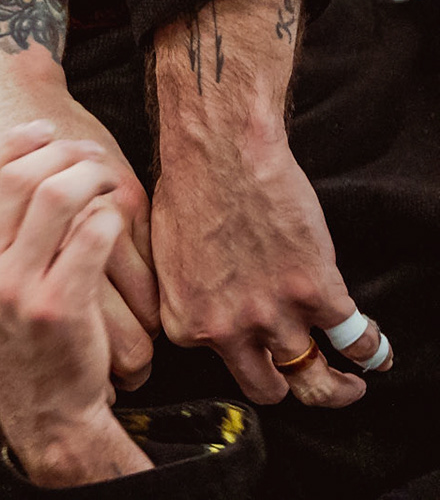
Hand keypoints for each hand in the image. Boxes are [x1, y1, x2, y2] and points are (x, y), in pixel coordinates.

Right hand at [0, 0, 158, 388]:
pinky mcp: (57, 306)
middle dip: (58, 152)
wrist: (42, 409)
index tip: (41, 131)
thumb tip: (7, 158)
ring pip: (54, 197)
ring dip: (87, 175)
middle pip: (13, 178)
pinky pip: (90, 235)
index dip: (8, 142)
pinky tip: (115, 215)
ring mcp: (9, 291)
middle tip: (85, 151)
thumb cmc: (12, 337)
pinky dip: (108, 215)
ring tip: (104, 175)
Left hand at [151, 0, 390, 407]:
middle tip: (301, 378)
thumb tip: (202, 313)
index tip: (253, 347)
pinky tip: (376, 352)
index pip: (216, 364)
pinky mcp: (316, 290)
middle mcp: (226, 329)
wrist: (217, 149)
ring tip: (349, 382)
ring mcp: (274, 314)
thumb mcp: (162, 257)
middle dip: (284, 385)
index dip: (237, 352)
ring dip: (336, 385)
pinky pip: (356, 341)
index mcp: (185, 323)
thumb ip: (182, 296)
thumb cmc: (183, 188)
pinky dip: (372, 351)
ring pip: (315, 381)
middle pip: (265, 389)